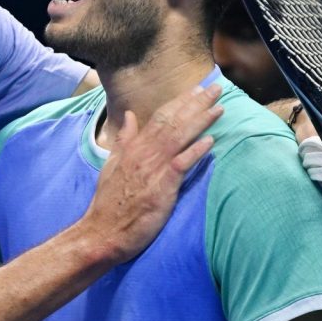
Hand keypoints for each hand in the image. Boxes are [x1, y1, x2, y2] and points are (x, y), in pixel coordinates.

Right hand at [81, 84, 223, 263]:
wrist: (102, 231)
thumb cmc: (109, 202)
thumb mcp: (112, 164)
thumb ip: (124, 139)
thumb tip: (129, 116)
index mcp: (134, 146)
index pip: (160, 117)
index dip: (180, 102)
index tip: (196, 90)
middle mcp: (144, 153)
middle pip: (173, 121)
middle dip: (196, 103)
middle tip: (215, 89)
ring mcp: (153, 169)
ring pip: (179, 137)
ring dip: (200, 121)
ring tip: (218, 108)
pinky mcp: (161, 187)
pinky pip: (181, 164)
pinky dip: (195, 151)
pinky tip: (210, 141)